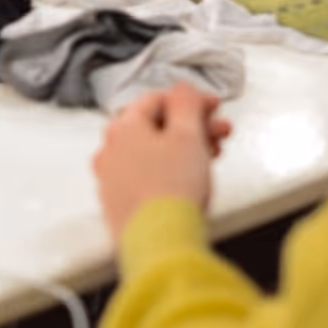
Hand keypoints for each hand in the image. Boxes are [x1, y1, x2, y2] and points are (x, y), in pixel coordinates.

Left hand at [92, 82, 233, 245]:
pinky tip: (189, 179)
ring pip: (151, 151)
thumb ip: (186, 104)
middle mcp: (109, 150)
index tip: (214, 108)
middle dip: (191, 126)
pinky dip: (169, 170)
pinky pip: (146, 176)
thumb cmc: (172, 188)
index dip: (190, 100)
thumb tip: (182, 88)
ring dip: (184, 148)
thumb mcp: (187, 135)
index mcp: (122, 128)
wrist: (159, 240)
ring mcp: (111, 178)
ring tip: (211, 157)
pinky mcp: (119, 202)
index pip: (156, 99)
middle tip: (219, 133)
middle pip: (154, 126)